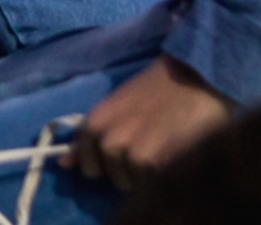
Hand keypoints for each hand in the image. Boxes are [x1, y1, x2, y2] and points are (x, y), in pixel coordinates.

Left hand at [64, 57, 233, 190]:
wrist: (197, 77)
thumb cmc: (158, 88)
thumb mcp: (115, 107)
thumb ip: (89, 137)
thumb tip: (63, 164)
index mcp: (94, 123)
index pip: (83, 161)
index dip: (100, 162)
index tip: (118, 154)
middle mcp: (106, 140)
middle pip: (107, 174)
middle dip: (123, 168)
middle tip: (146, 147)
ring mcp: (128, 152)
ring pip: (128, 182)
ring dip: (142, 174)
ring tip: (160, 149)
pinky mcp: (152, 163)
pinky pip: (149, 183)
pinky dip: (159, 176)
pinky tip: (172, 154)